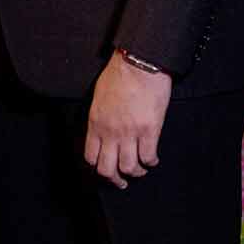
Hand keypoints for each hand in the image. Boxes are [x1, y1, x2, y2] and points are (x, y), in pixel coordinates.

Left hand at [84, 51, 171, 188]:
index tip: (106, 169)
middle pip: (108, 169)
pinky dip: (151, 162)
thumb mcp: (100, 96)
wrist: (139, 62)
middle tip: (122, 181)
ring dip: (136, 172)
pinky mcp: (149, 130)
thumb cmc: (119, 74)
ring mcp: (130, 132)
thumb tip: (103, 130)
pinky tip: (153, 159)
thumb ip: (100, 117)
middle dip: (115, 179)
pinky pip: (148, 157)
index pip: (91, 156)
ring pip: (129, 168)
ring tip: (140, 170)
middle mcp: (111, 131)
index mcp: (96, 122)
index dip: (98, 167)